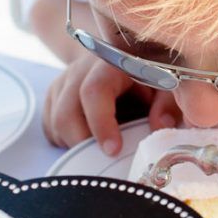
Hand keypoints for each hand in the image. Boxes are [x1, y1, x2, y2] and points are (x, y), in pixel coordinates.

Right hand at [42, 56, 181, 152]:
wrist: (119, 58)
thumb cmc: (146, 75)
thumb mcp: (165, 84)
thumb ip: (168, 104)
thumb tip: (161, 127)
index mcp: (110, 64)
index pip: (94, 91)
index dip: (100, 122)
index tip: (112, 150)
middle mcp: (80, 71)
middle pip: (66, 113)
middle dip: (84, 144)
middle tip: (104, 160)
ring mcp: (63, 83)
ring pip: (55, 122)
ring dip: (75, 144)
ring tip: (99, 147)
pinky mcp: (53, 96)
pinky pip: (50, 127)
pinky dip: (65, 141)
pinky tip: (88, 139)